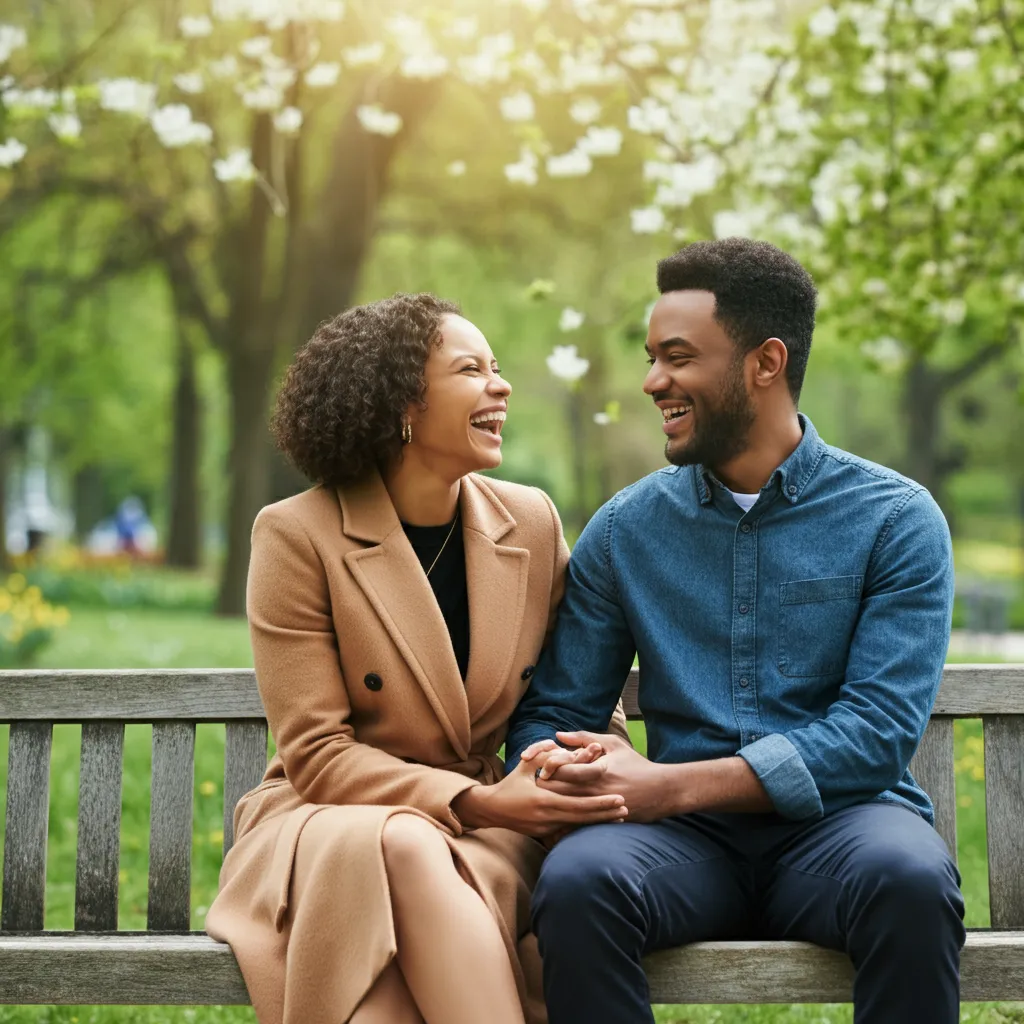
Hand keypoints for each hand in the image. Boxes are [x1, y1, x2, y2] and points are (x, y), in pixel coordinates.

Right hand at [451, 755, 627, 837]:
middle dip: (606, 814)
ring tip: (619, 818)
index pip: (579, 804)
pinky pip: (567, 831)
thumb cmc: (508, 785)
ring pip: (577, 826)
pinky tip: (599, 826)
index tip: (619, 798)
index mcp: (544, 800)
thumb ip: (542, 755)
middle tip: (626, 808)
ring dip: (598, 822)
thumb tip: (560, 744)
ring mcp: (546, 828)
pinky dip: (584, 828)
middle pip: (583, 818)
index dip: (600, 803)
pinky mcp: (544, 834)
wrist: (491, 810)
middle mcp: (547, 817)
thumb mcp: (524, 766)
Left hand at [536, 731, 673, 822]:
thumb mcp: (612, 744)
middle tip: (536, 784)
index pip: (565, 770)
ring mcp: (600, 808)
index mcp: (598, 770)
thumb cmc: (635, 764)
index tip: (542, 768)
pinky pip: (578, 824)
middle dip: (546, 787)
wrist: (661, 791)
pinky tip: (556, 818)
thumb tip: (558, 735)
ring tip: (542, 799)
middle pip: (561, 791)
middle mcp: (597, 791)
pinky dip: (565, 821)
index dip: (549, 768)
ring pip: (566, 808)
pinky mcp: (603, 821)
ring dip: (552, 803)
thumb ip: (584, 737)